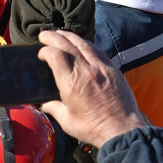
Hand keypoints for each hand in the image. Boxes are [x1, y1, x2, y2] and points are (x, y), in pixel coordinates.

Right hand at [38, 30, 146, 147]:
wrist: (121, 129)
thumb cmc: (94, 128)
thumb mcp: (67, 121)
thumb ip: (53, 108)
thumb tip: (43, 103)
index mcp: (71, 83)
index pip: (55, 55)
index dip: (45, 50)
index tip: (41, 52)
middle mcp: (86, 71)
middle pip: (67, 44)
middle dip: (53, 36)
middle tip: (44, 35)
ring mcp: (101, 67)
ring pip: (83, 44)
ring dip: (69, 37)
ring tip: (60, 34)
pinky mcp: (112, 69)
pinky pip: (97, 50)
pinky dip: (86, 44)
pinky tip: (81, 44)